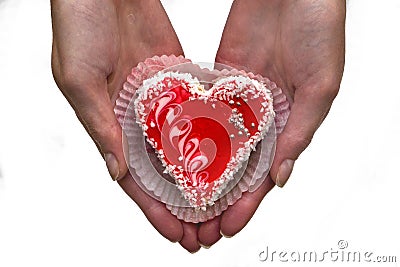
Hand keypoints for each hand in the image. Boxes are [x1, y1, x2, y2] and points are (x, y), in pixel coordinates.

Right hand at [51, 0, 200, 251]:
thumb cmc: (79, 23)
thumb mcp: (77, 78)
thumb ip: (99, 124)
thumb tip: (118, 170)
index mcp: (108, 123)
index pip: (133, 179)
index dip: (153, 209)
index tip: (175, 234)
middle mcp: (136, 117)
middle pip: (163, 171)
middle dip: (181, 203)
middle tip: (203, 231)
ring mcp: (159, 99)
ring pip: (182, 148)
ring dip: (199, 178)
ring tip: (220, 205)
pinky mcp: (178, 78)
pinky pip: (196, 112)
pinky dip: (210, 136)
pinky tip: (229, 158)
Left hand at [198, 0, 345, 241]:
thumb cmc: (318, 30)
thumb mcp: (320, 87)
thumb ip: (299, 133)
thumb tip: (279, 179)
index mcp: (288, 122)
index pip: (264, 173)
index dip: (247, 203)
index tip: (229, 227)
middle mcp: (259, 116)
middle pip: (235, 167)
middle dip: (219, 198)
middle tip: (200, 227)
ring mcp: (236, 99)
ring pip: (215, 145)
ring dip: (200, 175)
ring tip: (181, 203)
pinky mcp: (217, 79)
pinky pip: (201, 110)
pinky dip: (189, 134)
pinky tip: (173, 159)